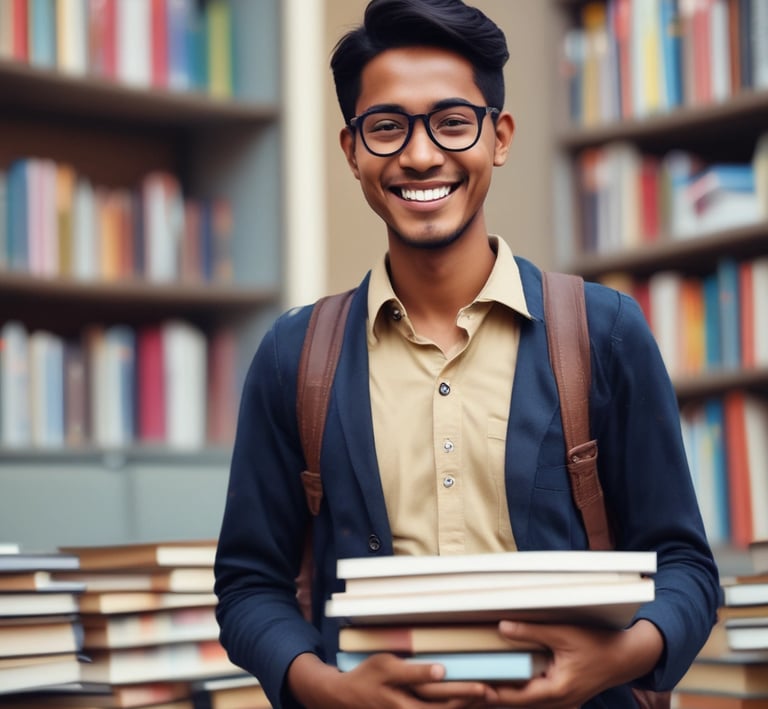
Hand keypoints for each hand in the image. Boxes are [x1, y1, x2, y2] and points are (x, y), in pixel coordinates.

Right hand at [288, 651, 488, 708]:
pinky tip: (464, 704)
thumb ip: (414, 671)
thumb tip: (441, 671)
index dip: (464, 694)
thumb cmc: (367, 677)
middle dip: (469, 703)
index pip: (441, 701)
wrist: (344, 698)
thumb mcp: (385, 666)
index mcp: (404, 702)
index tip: (484, 686)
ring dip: (462, 708)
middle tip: (490, 692)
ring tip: (484, 698)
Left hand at [477, 619, 662, 707]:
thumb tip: (502, 627)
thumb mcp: (564, 634)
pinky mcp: (559, 694)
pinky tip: (499, 677)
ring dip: (500, 692)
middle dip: (489, 694)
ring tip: (473, 682)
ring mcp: (558, 701)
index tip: (467, 685)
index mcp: (557, 691)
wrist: (626, 657)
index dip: (489, 691)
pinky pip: (531, 695)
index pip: (514, 696)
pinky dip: (514, 688)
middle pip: (514, 702)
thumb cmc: (599, 644)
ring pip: (522, 700)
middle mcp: (556, 702)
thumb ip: (532, 631)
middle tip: (462, 686)